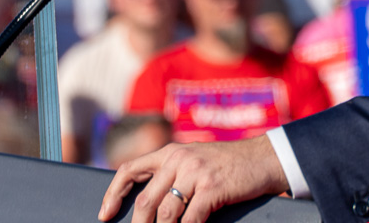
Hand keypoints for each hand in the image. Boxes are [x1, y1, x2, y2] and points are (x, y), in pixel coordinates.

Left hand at [98, 138, 288, 222]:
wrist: (263, 159)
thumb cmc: (227, 165)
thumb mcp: (194, 160)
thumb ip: (172, 173)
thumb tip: (147, 205)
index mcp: (169, 152)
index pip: (129, 170)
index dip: (113, 193)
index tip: (104, 214)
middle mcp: (178, 159)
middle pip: (145, 200)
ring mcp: (195, 173)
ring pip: (166, 213)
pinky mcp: (212, 187)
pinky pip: (191, 219)